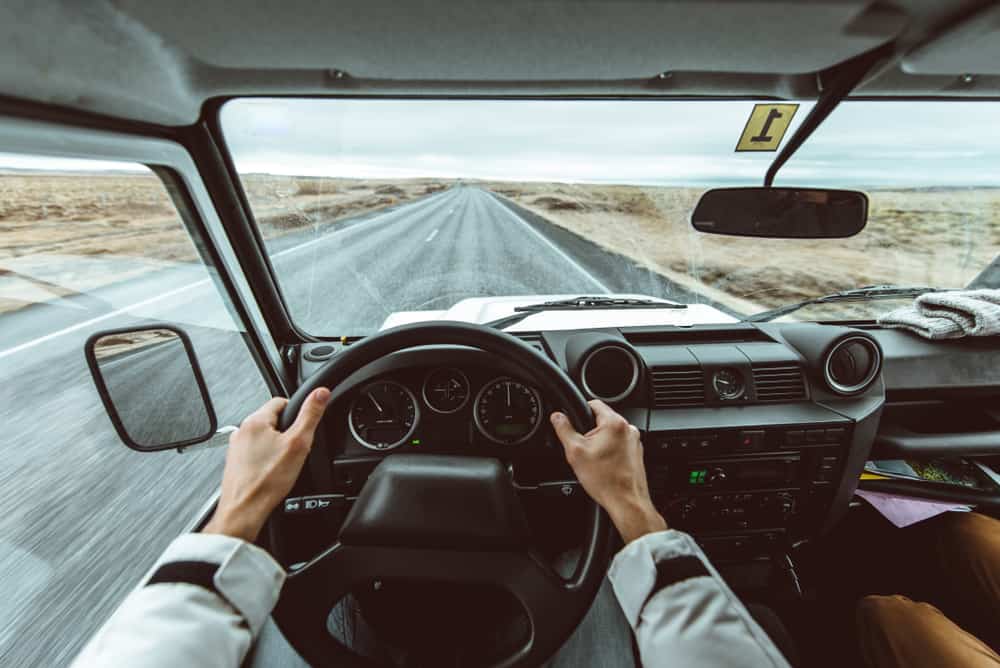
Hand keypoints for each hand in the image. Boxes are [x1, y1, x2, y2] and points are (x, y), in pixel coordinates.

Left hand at [203, 388, 330, 542]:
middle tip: (296, 450)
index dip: (297, 412)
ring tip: (284, 464)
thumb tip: (321, 393)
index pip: (281, 401)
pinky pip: (255, 454)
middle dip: (287, 432)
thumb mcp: (298, 444)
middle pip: (272, 420)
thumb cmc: (266, 482)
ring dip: (276, 447)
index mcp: (255, 420)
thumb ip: (311, 415)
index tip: (303, 427)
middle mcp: (241, 431)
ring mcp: (236, 448)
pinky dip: (265, 460)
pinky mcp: (235, 463)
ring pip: (263, 438)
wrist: (244, 510)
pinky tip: (272, 473)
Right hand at [550, 400, 665, 543]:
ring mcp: (634, 442)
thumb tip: (557, 416)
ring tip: (595, 461)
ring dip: (600, 442)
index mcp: (614, 423)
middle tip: (583, 449)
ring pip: (610, 434)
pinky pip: (619, 445)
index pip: (594, 403)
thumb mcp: (575, 452)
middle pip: (602, 420)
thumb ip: (564, 429)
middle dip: (589, 432)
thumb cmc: (606, 480)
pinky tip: (604, 467)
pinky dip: (610, 452)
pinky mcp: (636, 453)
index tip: (574, 422)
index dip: (580, 410)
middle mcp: (628, 429)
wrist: (626, 502)